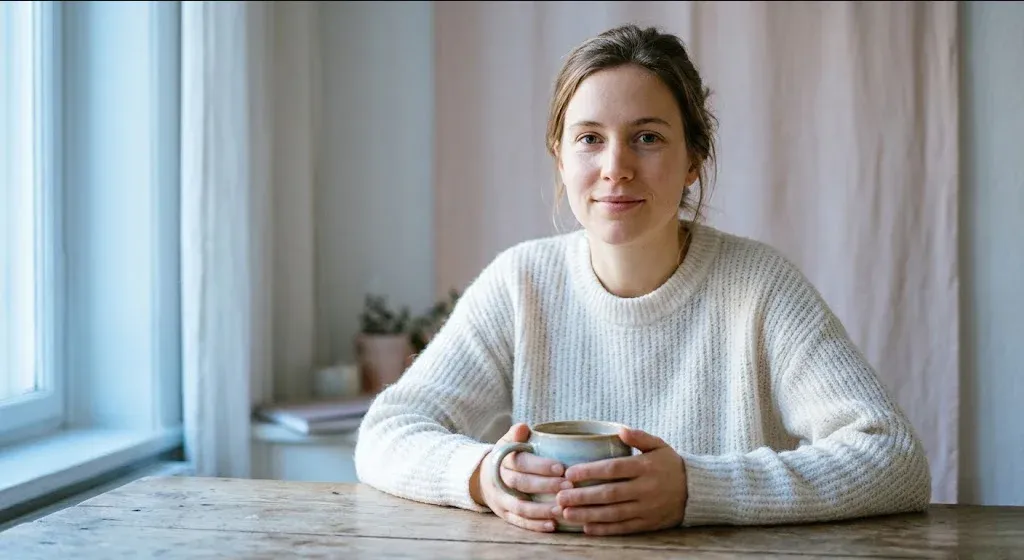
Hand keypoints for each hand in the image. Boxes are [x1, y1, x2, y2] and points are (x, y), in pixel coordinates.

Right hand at [470, 423, 570, 532]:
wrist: (485, 478)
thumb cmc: (507, 457)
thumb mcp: (507, 443)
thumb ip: (516, 434)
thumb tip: (523, 427)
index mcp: (502, 460)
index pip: (520, 462)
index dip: (540, 466)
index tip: (561, 468)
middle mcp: (500, 480)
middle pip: (522, 484)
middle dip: (545, 486)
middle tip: (568, 486)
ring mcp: (501, 499)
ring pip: (520, 506)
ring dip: (541, 509)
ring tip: (562, 509)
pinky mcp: (505, 515)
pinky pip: (519, 522)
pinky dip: (535, 525)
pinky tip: (552, 525)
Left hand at [555, 428, 687, 535]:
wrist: (696, 490)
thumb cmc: (670, 464)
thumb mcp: (659, 445)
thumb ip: (639, 437)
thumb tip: (619, 430)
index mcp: (645, 467)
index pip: (613, 469)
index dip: (590, 471)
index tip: (569, 473)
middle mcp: (646, 489)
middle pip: (609, 493)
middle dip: (582, 496)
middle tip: (560, 496)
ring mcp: (647, 508)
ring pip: (613, 514)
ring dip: (588, 514)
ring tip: (566, 513)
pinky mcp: (649, 524)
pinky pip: (624, 528)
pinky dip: (605, 529)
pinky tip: (586, 528)